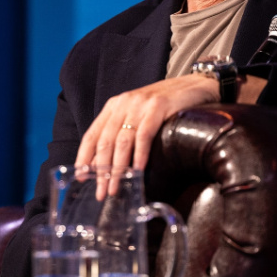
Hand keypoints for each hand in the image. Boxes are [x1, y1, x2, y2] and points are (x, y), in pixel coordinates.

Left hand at [76, 74, 243, 187]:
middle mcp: (123, 104)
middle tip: (102, 191)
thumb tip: (110, 161)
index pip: (92, 135)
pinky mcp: (159, 107)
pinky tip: (138, 169)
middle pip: (105, 142)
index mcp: (114, 106)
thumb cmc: (168, 103)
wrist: (195, 84)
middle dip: (101, 170)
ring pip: (122, 141)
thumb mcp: (139, 113)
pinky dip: (140, 154)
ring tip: (117, 186)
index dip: (84, 157)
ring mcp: (140, 104)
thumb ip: (124, 129)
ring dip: (118, 168)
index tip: (81, 177)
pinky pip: (144, 135)